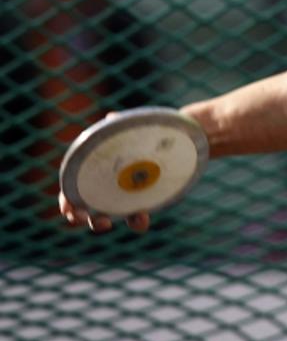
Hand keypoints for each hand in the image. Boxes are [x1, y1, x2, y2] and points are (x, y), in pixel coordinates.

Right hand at [57, 111, 150, 232]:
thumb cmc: (138, 136)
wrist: (167, 145)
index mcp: (92, 173)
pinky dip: (135, 223)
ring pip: (105, 218)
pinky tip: (141, 218)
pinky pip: (135, 220)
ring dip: (100, 223)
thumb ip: (117, 125)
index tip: (67, 208)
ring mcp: (120, 200)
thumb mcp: (126, 129)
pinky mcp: (140, 204)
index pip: (72, 190)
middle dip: (79, 217)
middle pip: (83, 209)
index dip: (66, 201)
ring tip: (104, 222)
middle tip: (83, 217)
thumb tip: (111, 117)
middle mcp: (102, 190)